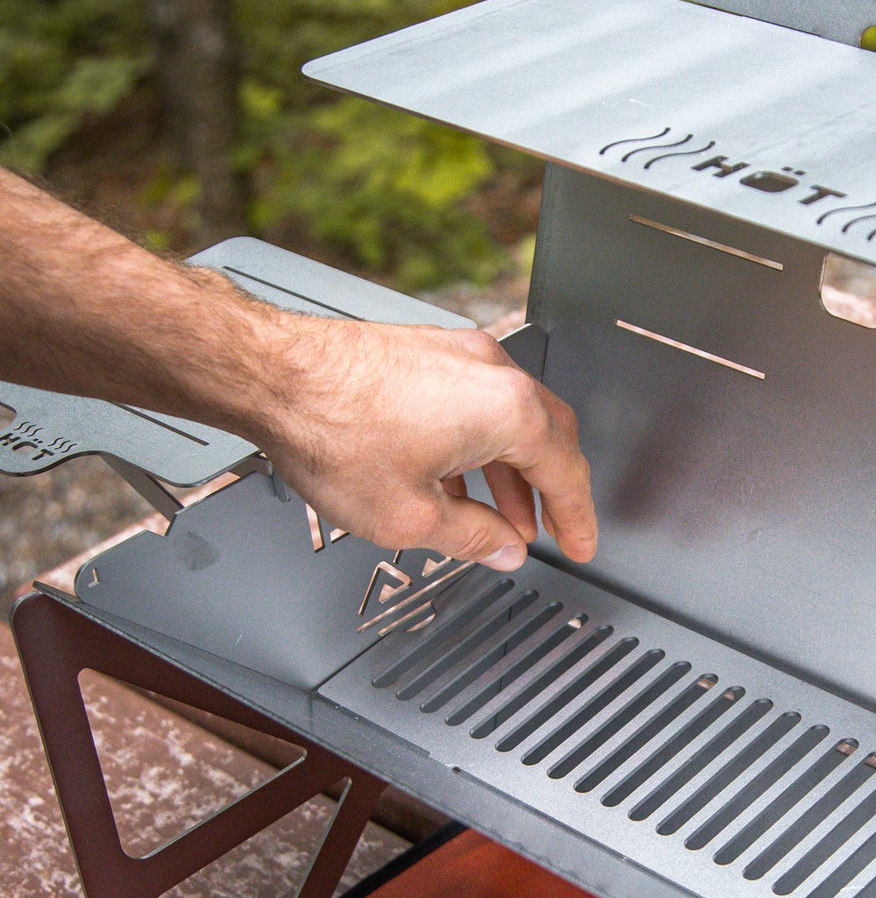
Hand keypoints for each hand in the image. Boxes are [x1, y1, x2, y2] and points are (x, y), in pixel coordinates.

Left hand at [257, 314, 596, 571]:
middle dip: (552, 489)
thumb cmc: (333, 431)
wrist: (273, 373)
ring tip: (502, 514)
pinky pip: (476, 399)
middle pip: (549, 436)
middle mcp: (492, 371)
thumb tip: (504, 548)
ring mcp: (460, 353)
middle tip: (553, 527)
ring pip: (510, 416)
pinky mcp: (427, 349)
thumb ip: (473, 539)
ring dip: (513, 468)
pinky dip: (481, 441)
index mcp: (507, 410)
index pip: (566, 471)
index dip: (578, 519)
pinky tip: (458, 475)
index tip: (580, 543)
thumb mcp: (412, 517)